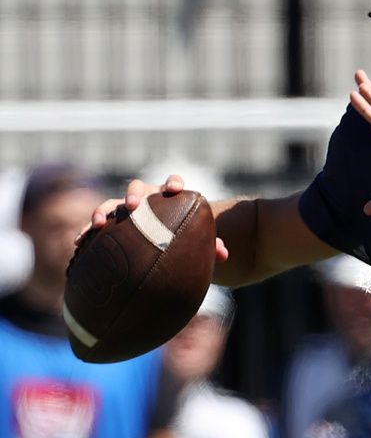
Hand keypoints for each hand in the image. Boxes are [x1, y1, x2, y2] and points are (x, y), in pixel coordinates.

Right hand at [84, 174, 227, 266]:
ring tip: (98, 224)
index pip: (171, 184)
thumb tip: (225, 254)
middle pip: (137, 188)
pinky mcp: (111, 224)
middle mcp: (145, 198)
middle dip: (133, 194)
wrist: (167, 239)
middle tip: (133, 205)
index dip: (172, 183)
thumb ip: (212, 245)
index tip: (175, 188)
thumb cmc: (186, 237)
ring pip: (111, 204)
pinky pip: (96, 227)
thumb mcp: (199, 242)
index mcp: (168, 197)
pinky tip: (79, 245)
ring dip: (103, 211)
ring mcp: (125, 210)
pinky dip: (87, 233)